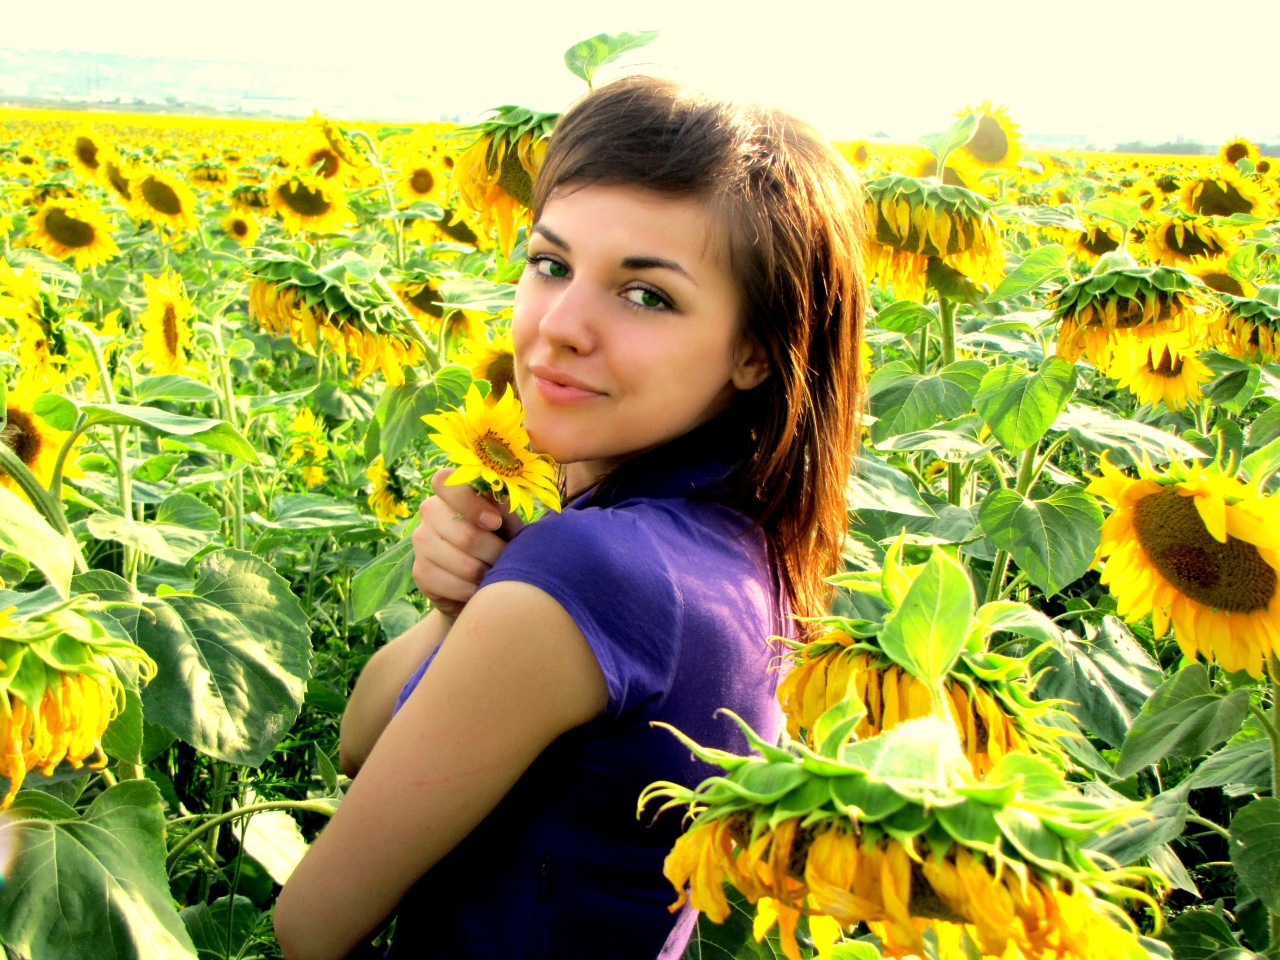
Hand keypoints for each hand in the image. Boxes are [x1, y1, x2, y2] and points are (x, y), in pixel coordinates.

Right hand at [411, 468, 522, 618]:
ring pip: (461, 562)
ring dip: (486, 573)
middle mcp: (430, 511)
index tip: (495, 523)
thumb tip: (497, 509)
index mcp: (451, 492)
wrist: (481, 580)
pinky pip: (451, 584)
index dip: (472, 504)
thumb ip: (501, 510)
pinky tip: (479, 588)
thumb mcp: (506, 523)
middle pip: (463, 533)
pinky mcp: (420, 572)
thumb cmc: (499, 541)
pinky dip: (472, 590)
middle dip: (493, 551)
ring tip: (496, 574)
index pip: (446, 482)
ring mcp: (420, 541)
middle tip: (506, 559)